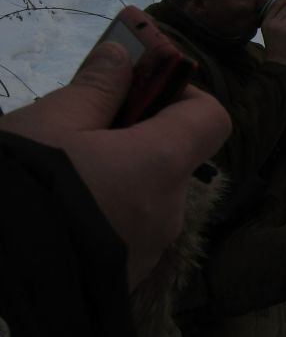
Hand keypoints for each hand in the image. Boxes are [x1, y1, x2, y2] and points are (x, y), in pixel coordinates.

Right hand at [0, 40, 231, 287]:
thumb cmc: (22, 191)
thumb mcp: (49, 123)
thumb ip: (95, 88)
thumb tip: (124, 56)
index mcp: (163, 164)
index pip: (212, 119)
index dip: (185, 98)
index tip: (142, 93)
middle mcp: (171, 209)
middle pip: (174, 160)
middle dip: (137, 140)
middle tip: (79, 135)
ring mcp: (150, 250)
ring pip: (148, 198)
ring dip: (119, 180)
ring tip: (59, 180)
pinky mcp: (125, 280)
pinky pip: (128, 234)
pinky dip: (106, 217)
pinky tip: (59, 217)